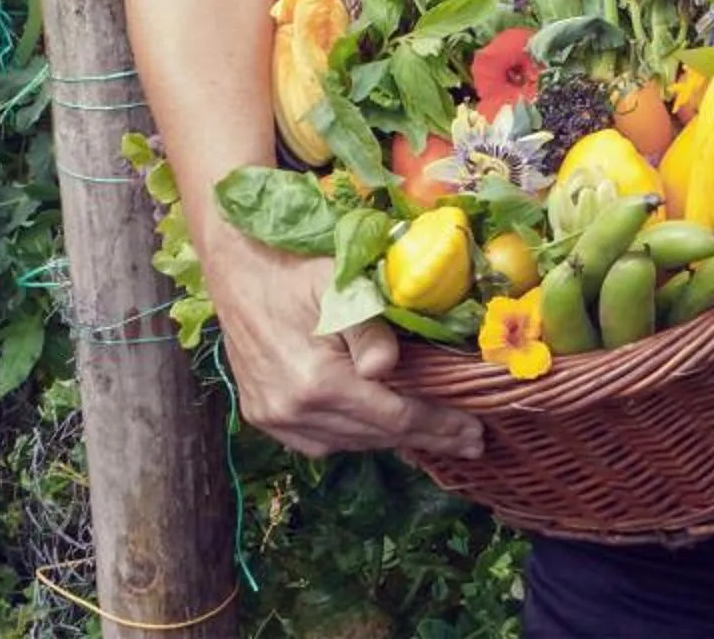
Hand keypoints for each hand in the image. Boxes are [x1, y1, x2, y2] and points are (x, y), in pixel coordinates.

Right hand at [199, 230, 484, 460]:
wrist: (239, 270)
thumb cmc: (297, 271)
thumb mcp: (342, 286)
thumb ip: (369, 328)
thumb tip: (388, 368)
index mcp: (315, 383)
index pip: (392, 417)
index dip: (437, 426)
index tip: (474, 432)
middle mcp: (292, 411)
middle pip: (373, 436)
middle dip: (425, 438)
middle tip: (468, 441)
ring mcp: (273, 418)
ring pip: (346, 443)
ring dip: (390, 440)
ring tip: (433, 435)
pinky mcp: (263, 416)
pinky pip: (318, 440)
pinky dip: (353, 436)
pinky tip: (380, 427)